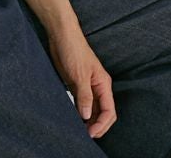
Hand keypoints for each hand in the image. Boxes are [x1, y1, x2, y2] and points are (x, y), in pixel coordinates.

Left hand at [47, 24, 116, 138]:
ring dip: (88, 121)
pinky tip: (73, 119)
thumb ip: (84, 95)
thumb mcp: (79, 74)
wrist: (61, 36)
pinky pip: (81, 103)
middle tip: (86, 135)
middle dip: (97, 125)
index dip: (102, 124)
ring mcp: (87, 87)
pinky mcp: (76, 85)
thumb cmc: (73, 49)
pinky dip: (79, 113)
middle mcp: (97, 87)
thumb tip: (86, 116)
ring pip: (92, 110)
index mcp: (103, 84)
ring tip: (79, 130)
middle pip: (103, 113)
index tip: (91, 132)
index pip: (109, 110)